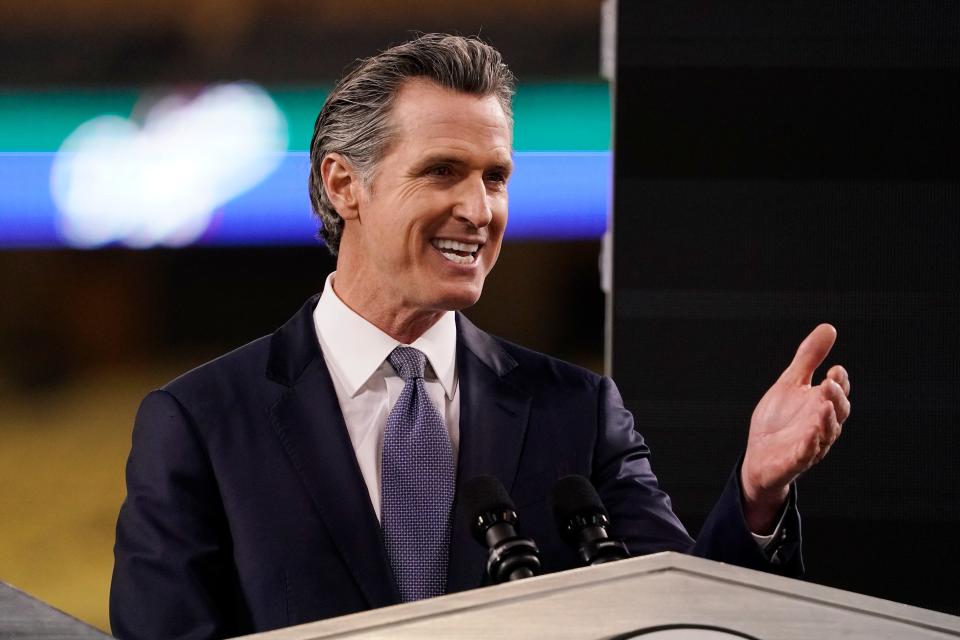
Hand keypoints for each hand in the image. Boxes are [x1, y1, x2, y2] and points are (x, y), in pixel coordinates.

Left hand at [741, 324, 850, 532]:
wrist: (759, 455)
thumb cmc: (780, 420)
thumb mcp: (791, 383)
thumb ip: (809, 358)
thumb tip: (829, 328)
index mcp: (821, 406)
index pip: (837, 393)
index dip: (839, 382)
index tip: (835, 369)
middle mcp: (820, 425)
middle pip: (837, 412)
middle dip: (835, 397)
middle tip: (829, 383)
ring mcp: (809, 445)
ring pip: (825, 434)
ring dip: (826, 420)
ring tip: (823, 405)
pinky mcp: (794, 461)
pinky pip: (805, 455)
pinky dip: (809, 446)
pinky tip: (809, 434)